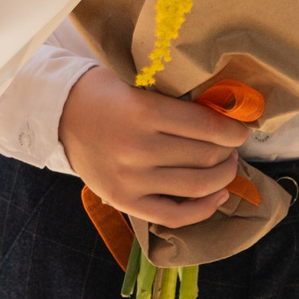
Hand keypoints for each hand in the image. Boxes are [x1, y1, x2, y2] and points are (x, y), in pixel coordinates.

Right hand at [56, 66, 247, 227]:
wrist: (57, 114)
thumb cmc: (103, 93)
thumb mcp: (137, 83)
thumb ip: (174, 99)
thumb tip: (224, 115)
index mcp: (142, 111)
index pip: (208, 127)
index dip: (234, 130)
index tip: (241, 129)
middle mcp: (137, 148)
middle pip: (206, 156)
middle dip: (229, 151)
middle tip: (231, 145)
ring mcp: (130, 178)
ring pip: (198, 186)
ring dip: (223, 176)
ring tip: (225, 165)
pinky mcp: (123, 200)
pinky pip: (175, 215)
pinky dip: (204, 209)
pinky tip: (218, 195)